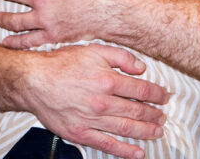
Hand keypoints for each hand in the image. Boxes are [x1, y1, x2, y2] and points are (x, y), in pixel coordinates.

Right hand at [20, 43, 168, 158]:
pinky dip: (125, 151)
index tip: (164, 96)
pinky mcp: (81, 133)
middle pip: (137, 111)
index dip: (157, 94)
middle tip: (163, 116)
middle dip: (154, 114)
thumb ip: (121, 57)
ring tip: (158, 131)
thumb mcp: (94, 50)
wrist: (35, 81)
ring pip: (126, 128)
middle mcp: (102, 102)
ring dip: (146, 131)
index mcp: (107, 80)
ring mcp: (92, 120)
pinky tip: (138, 152)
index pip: (141, 90)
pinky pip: (107, 145)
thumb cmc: (62, 64)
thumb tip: (141, 67)